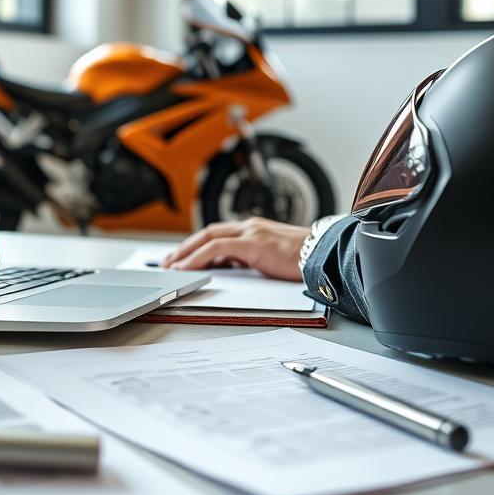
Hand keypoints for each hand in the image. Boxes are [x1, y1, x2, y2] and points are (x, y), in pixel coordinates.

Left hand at [161, 218, 308, 281]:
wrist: (326, 254)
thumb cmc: (304, 259)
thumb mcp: (271, 258)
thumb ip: (251, 258)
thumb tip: (231, 267)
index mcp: (253, 229)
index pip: (217, 234)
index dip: (196, 245)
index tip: (181, 257)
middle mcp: (249, 226)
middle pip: (207, 233)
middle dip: (184, 248)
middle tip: (167, 261)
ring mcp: (250, 232)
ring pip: (207, 238)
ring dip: (186, 253)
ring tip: (171, 266)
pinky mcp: (252, 243)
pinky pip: (216, 248)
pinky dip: (198, 257)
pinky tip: (187, 267)